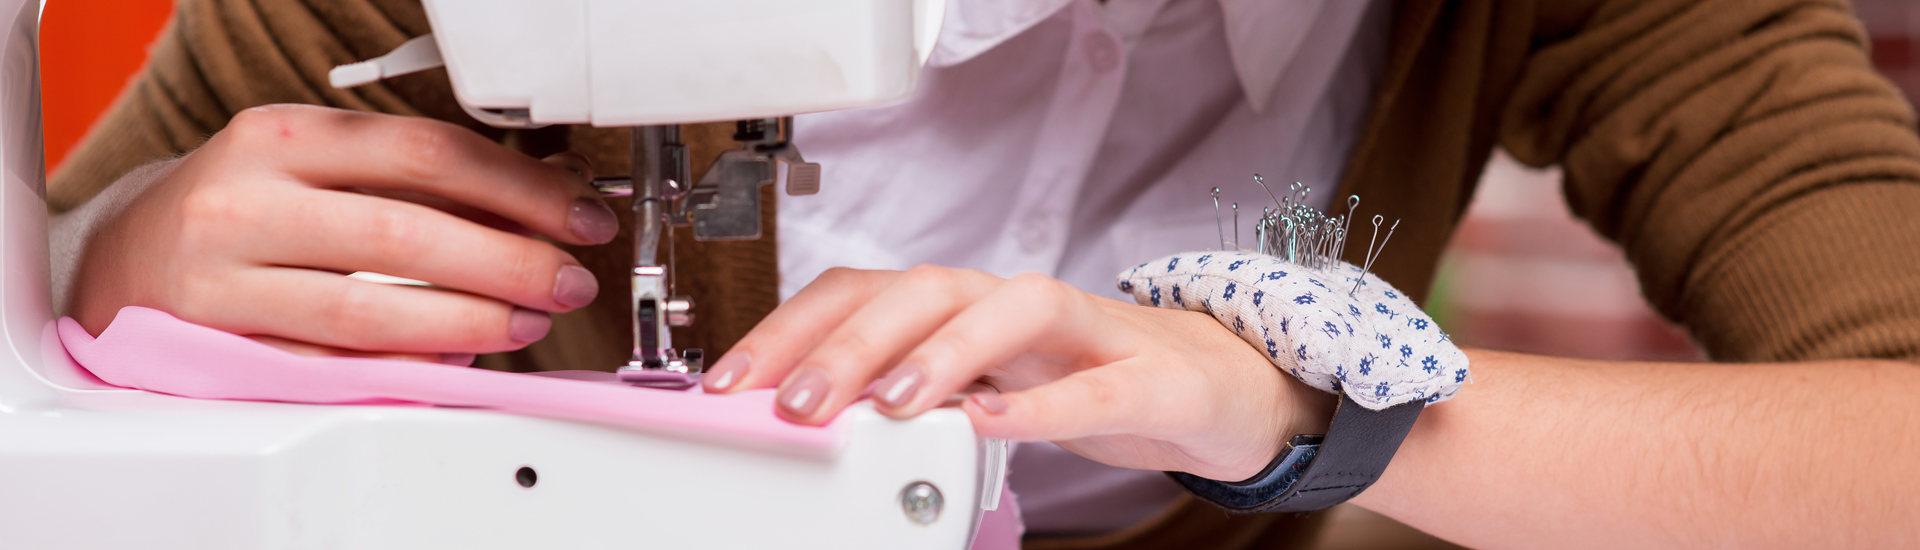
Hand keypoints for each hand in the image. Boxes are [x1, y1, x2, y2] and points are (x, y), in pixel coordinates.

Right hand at [67, 104, 616, 362]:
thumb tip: (549, 191)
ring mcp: (228, 279)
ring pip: (371, 306)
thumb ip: (426, 175)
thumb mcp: (324, 162)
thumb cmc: (250, 205)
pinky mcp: (226, 347)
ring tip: (528, 322)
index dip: (518, 189)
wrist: (132, 256)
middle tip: (568, 280)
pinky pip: (336, 363)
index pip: (427, 153)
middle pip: (407, 230)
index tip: (578, 215)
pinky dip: (408, 364)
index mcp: (286, 138)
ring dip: (470, 320)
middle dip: (510, 260)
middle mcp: (248, 202)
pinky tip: (459, 358)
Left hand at [703, 266, 1333, 480]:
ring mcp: (1082, 331)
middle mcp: (1009, 304)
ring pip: (1006, 314)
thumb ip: (902, 396)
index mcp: (959, 308)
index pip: (861, 292)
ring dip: (940, 354)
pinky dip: (1039, 405)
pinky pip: (1090, 384)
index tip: (730, 384)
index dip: (791, 329)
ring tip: (889, 404)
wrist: (1209, 386)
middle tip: (793, 402)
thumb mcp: (976, 389)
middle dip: (850, 342)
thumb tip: (800, 425)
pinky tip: (990, 424)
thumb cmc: (1079, 380)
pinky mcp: (1145, 375)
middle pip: (922, 290)